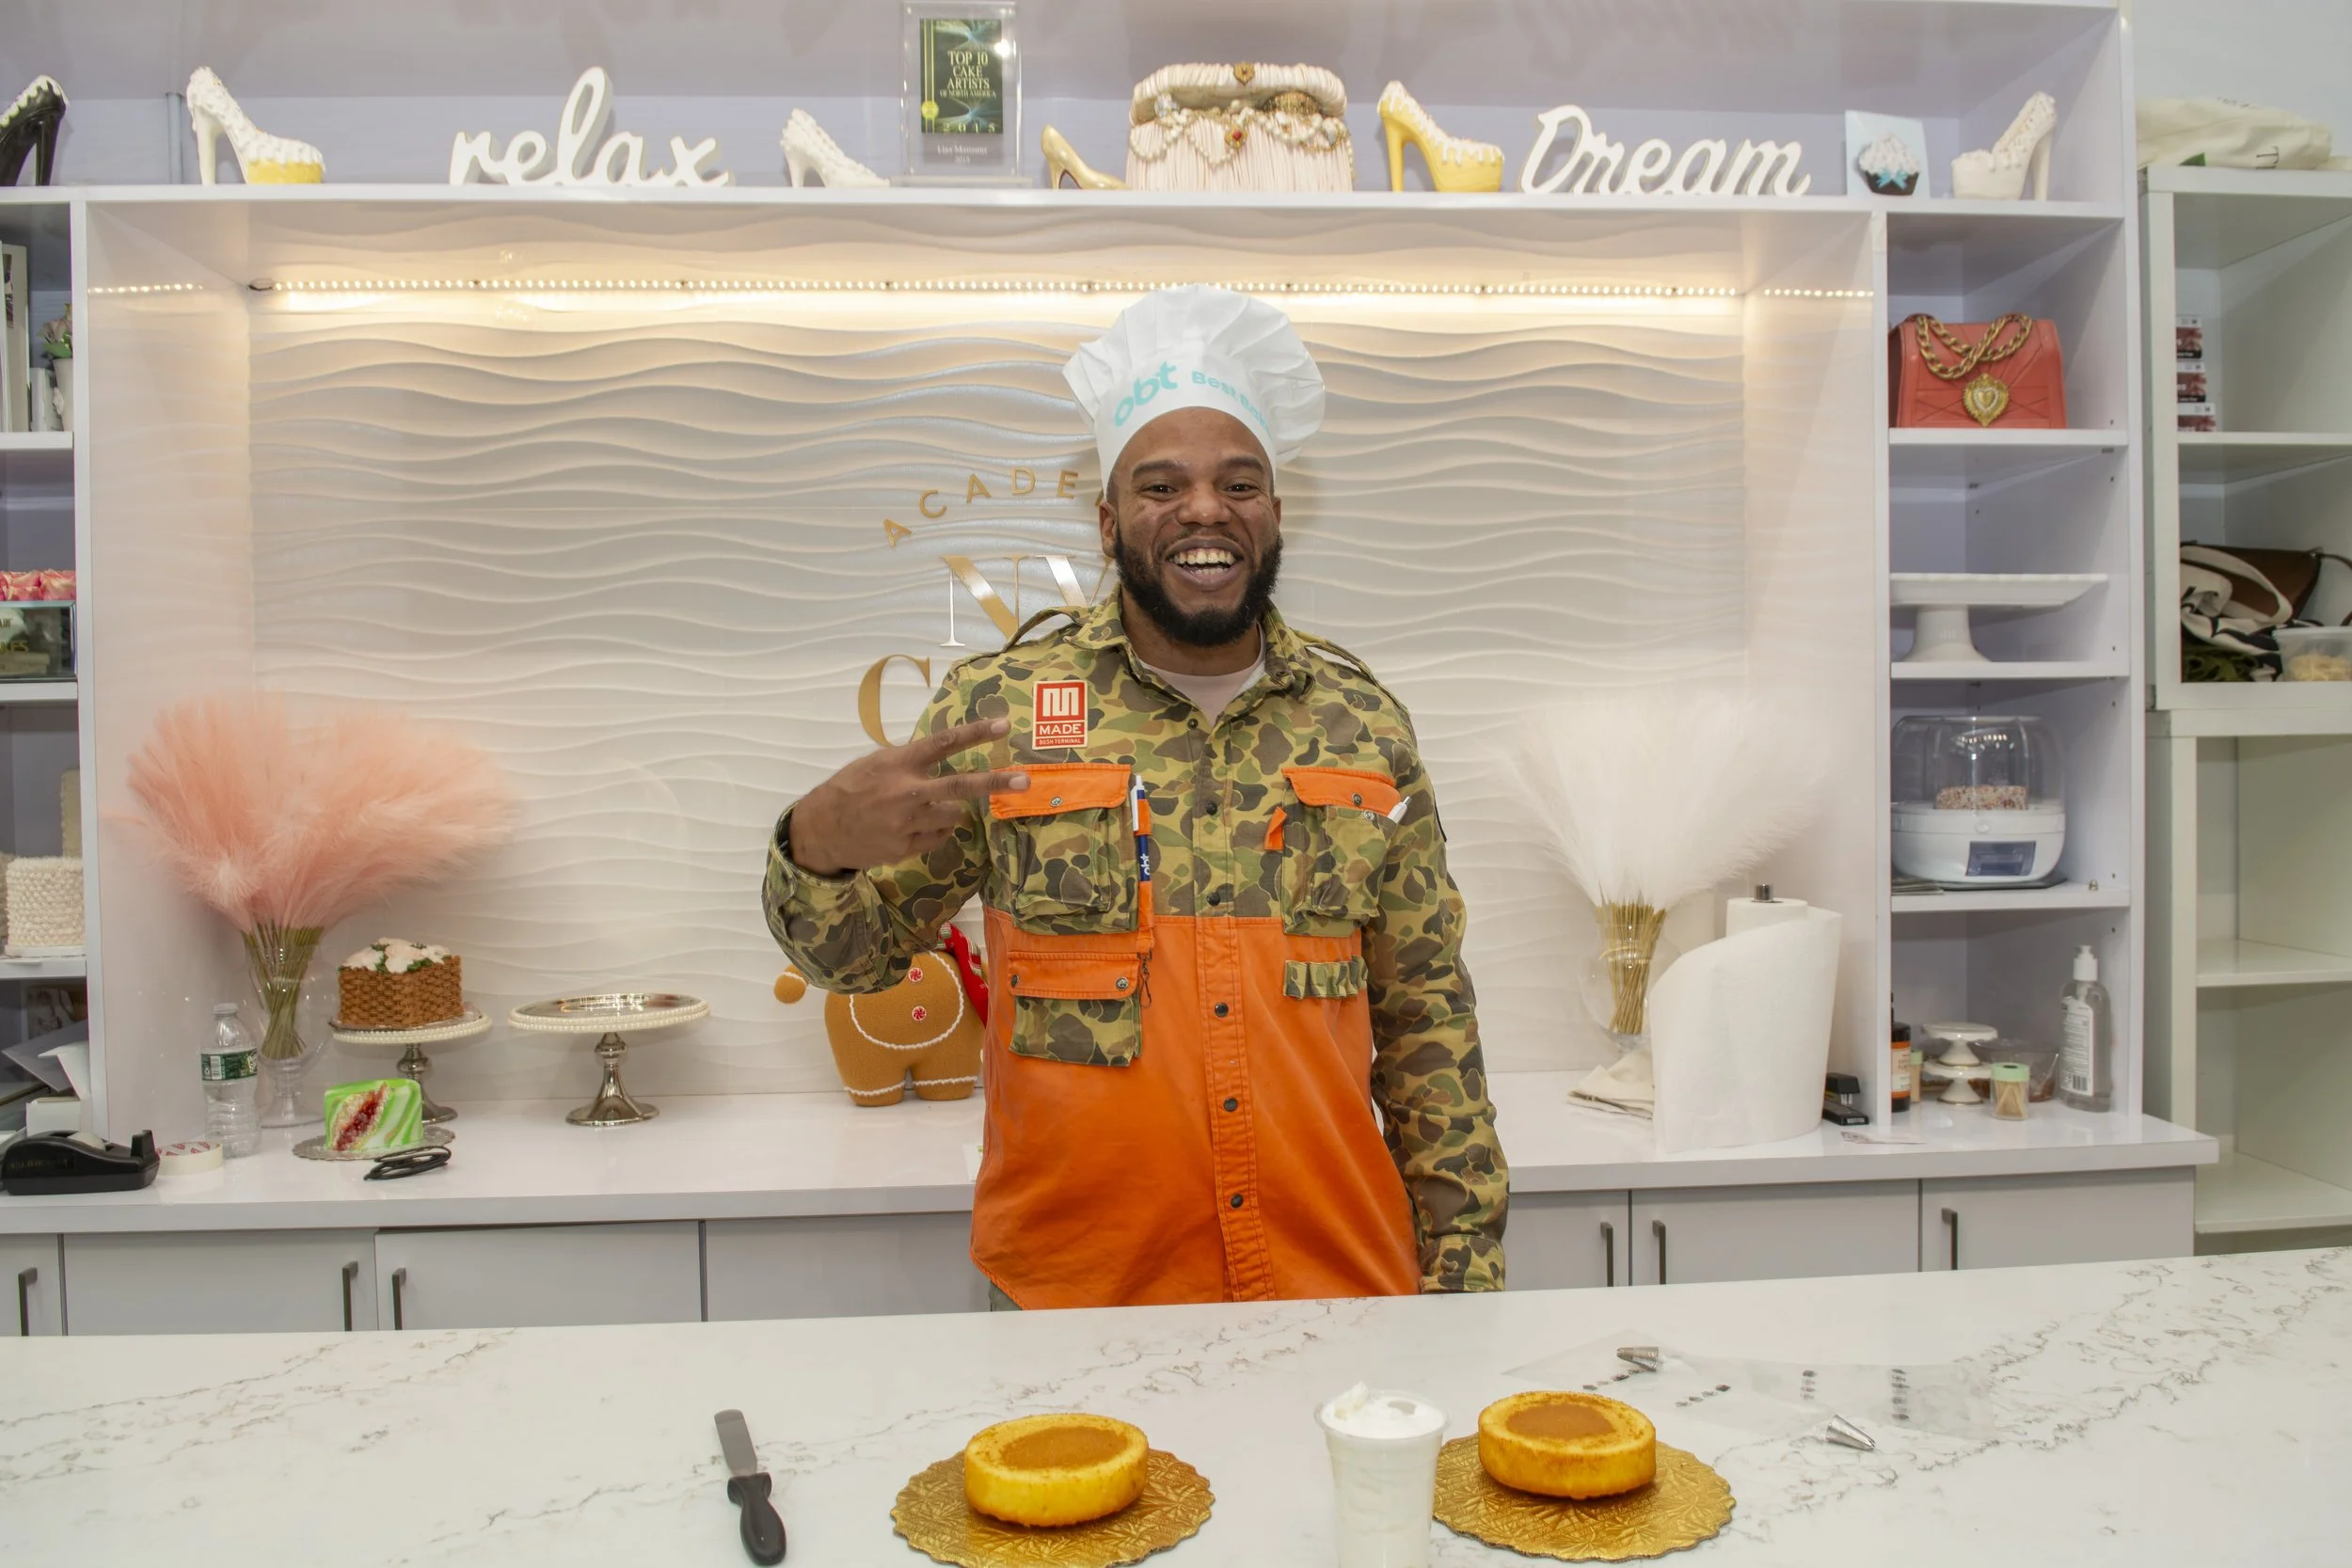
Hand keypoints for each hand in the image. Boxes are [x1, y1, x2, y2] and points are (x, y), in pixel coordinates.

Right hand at [787, 717, 1027, 875]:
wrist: (821, 831)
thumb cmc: (848, 789)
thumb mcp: (874, 764)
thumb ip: (908, 761)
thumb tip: (941, 759)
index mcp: (898, 763)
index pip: (943, 742)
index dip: (976, 732)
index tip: (1004, 725)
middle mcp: (907, 791)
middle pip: (960, 786)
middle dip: (995, 782)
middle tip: (1024, 779)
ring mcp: (908, 822)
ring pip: (953, 816)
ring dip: (948, 811)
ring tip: (923, 808)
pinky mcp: (907, 847)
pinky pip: (939, 836)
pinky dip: (935, 829)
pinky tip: (913, 826)